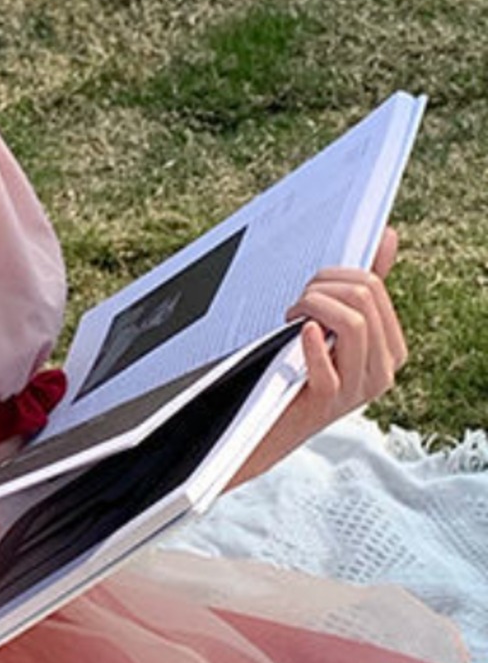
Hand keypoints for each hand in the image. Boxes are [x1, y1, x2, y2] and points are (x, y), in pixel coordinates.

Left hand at [287, 223, 407, 424]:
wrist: (271, 424)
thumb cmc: (302, 369)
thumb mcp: (336, 329)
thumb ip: (364, 289)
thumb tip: (388, 237)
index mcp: (391, 348)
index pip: (375, 287)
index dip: (335, 276)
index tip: (310, 287)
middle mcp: (383, 370)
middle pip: (365, 300)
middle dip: (322, 289)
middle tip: (297, 303)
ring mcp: (359, 389)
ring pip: (354, 324)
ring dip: (314, 308)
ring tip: (292, 317)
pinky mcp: (330, 403)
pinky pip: (328, 366)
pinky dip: (312, 343)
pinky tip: (300, 332)